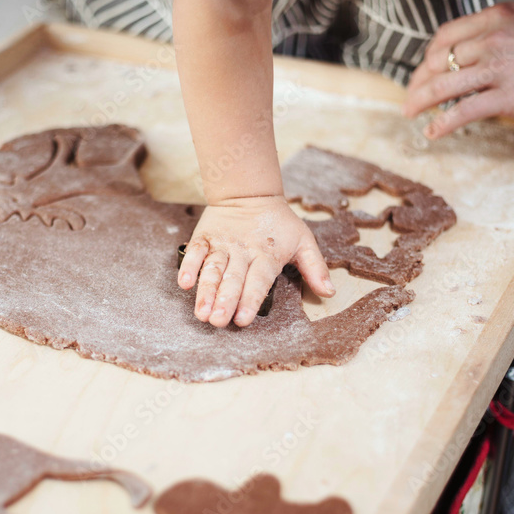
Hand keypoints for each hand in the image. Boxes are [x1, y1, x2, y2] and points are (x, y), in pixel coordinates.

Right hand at [178, 196, 334, 327]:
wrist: (249, 192)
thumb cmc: (278, 222)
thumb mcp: (303, 241)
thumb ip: (315, 267)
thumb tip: (329, 292)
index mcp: (267, 255)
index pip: (259, 280)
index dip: (251, 299)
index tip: (244, 319)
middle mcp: (243, 251)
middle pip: (233, 278)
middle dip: (225, 300)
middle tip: (218, 321)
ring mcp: (222, 244)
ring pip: (213, 269)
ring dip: (206, 291)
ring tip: (201, 312)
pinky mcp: (205, 237)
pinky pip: (195, 252)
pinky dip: (189, 266)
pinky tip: (184, 283)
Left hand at [403, 2, 513, 137]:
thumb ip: (508, 37)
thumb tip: (486, 57)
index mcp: (501, 18)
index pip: (447, 34)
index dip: (429, 54)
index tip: (424, 68)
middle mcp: (494, 38)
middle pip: (439, 60)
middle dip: (419, 80)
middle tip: (412, 95)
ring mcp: (499, 68)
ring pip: (443, 85)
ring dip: (420, 101)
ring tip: (410, 112)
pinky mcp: (507, 98)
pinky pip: (461, 112)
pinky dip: (441, 124)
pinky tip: (432, 132)